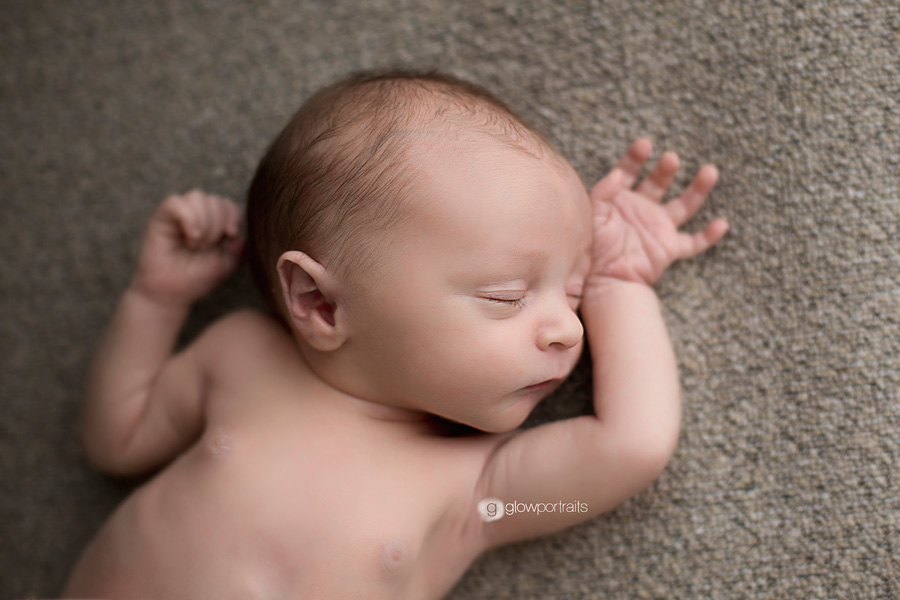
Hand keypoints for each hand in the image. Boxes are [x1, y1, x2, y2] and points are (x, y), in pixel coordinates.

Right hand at [131, 191, 244, 305]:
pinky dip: (188, 219)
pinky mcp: (160, 217)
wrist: (171, 294)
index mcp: (211, 221)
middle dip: (217, 226)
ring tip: (196, 245)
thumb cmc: (197, 278)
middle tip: (206, 248)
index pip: (228, 204)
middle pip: (215, 199)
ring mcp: (177, 214)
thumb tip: (243, 230)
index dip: (233, 216)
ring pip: (198, 197)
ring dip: (203, 224)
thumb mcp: (227, 263)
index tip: (231, 236)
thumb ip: (240, 245)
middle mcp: (194, 214)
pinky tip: (190, 238)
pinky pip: (176, 202)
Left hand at [586, 139, 728, 288]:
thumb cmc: (591, 249)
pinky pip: (694, 243)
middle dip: (666, 169)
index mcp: (620, 200)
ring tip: (710, 171)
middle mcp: (641, 210)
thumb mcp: (591, 216)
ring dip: (698, 189)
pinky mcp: (669, 249)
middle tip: (671, 159)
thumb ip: (603, 193)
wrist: (602, 281)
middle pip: (658, 183)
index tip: (645, 144)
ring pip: (684, 205)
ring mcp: (657, 229)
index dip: (636, 158)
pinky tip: (721, 224)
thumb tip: (618, 173)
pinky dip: (709, 236)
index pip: (630, 172)